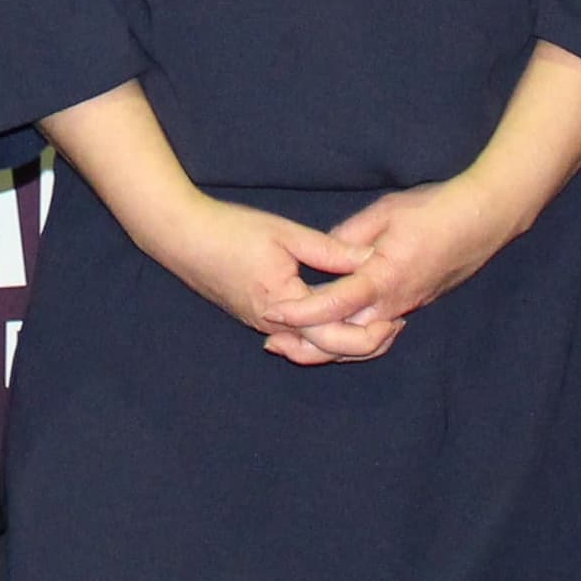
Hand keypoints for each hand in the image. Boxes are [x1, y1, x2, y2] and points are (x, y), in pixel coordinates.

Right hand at [118, 192, 377, 365]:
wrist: (182, 236)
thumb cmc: (232, 230)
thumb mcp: (287, 234)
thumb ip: (331, 251)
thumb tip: (372, 261)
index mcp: (285, 304)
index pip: (337, 332)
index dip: (372, 327)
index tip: (399, 316)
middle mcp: (273, 324)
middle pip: (328, 350)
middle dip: (365, 342)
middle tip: (396, 327)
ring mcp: (262, 324)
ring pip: (312, 348)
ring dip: (344, 342)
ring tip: (375, 327)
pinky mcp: (255, 317)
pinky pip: (296, 338)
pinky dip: (321, 336)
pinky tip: (340, 324)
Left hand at [267, 175, 528, 362]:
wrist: (485, 219)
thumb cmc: (436, 210)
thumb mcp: (385, 212)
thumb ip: (348, 236)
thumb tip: (321, 252)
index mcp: (385, 277)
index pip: (334, 304)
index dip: (300, 311)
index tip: (271, 311)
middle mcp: (395, 303)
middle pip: (344, 339)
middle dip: (307, 345)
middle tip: (272, 343)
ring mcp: (406, 308)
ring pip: (361, 343)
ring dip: (326, 348)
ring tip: (293, 344)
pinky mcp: (412, 306)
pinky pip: (376, 332)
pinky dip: (349, 338)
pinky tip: (331, 331)